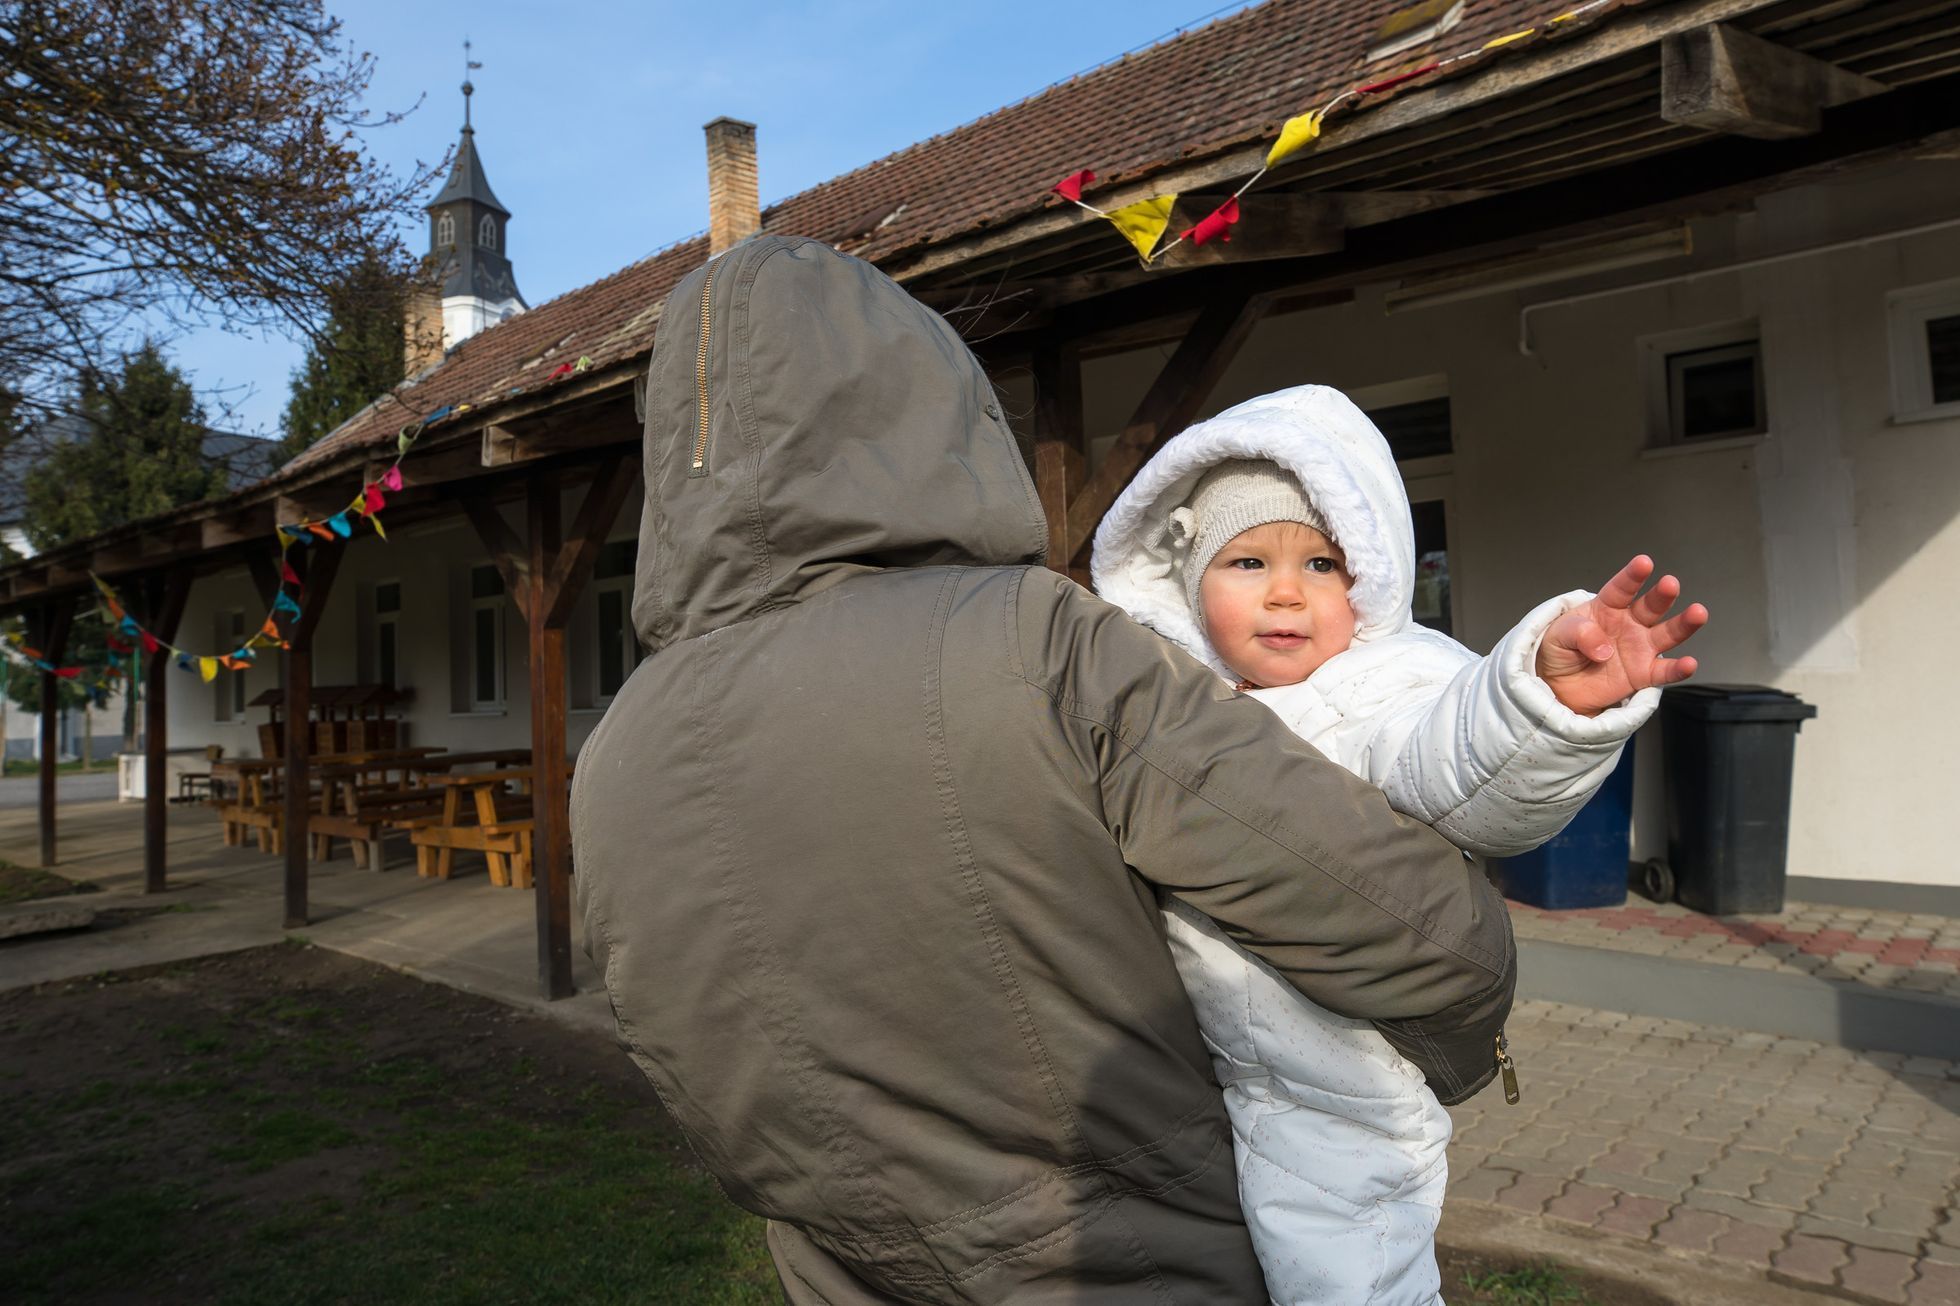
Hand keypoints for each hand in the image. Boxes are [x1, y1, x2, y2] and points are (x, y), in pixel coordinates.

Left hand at [1535, 556, 1707, 716]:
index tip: (1644, 563)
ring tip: (1698, 613)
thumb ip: (1579, 634)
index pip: (1621, 588)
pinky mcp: (1643, 673)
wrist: (1559, 685)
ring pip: (1667, 634)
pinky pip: (1664, 672)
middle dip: (1662, 595)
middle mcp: (1629, 624)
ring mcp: (1639, 648)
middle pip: (1650, 607)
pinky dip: (1678, 669)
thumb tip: (1604, 649)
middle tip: (1670, 584)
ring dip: (1683, 624)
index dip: (1632, 576)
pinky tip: (1689, 664)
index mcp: (1607, 607)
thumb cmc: (1560, 651)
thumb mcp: (1558, 636)